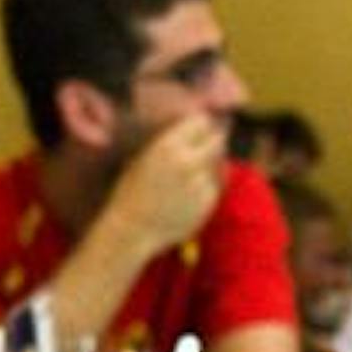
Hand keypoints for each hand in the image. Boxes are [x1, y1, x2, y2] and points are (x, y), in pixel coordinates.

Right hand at [101, 114, 228, 258]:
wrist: (132, 230)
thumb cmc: (132, 192)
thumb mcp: (145, 157)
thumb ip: (171, 142)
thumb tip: (197, 126)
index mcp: (169, 146)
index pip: (201, 121)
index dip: (201, 126)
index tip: (200, 131)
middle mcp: (188, 161)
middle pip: (218, 140)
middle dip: (213, 143)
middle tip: (205, 149)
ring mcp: (201, 182)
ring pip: (219, 164)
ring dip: (210, 166)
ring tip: (187, 178)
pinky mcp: (208, 202)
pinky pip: (215, 186)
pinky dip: (206, 187)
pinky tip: (186, 196)